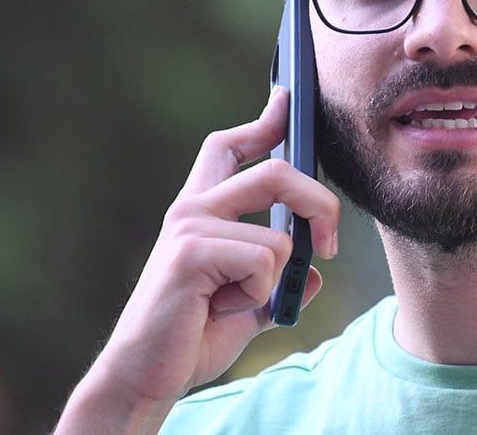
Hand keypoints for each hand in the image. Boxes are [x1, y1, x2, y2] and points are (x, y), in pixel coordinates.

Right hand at [57, 87, 339, 431]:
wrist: (145, 377)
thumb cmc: (191, 338)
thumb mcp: (249, 305)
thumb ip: (279, 280)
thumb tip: (316, 271)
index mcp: (200, 210)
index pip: (230, 146)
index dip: (263, 121)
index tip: (286, 98)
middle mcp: (191, 207)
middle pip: (276, 171)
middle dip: (320, 203)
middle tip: (331, 245)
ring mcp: (189, 225)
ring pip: (280, 235)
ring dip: (273, 281)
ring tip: (233, 302)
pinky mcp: (190, 252)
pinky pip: (265, 261)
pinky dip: (258, 295)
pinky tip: (220, 309)